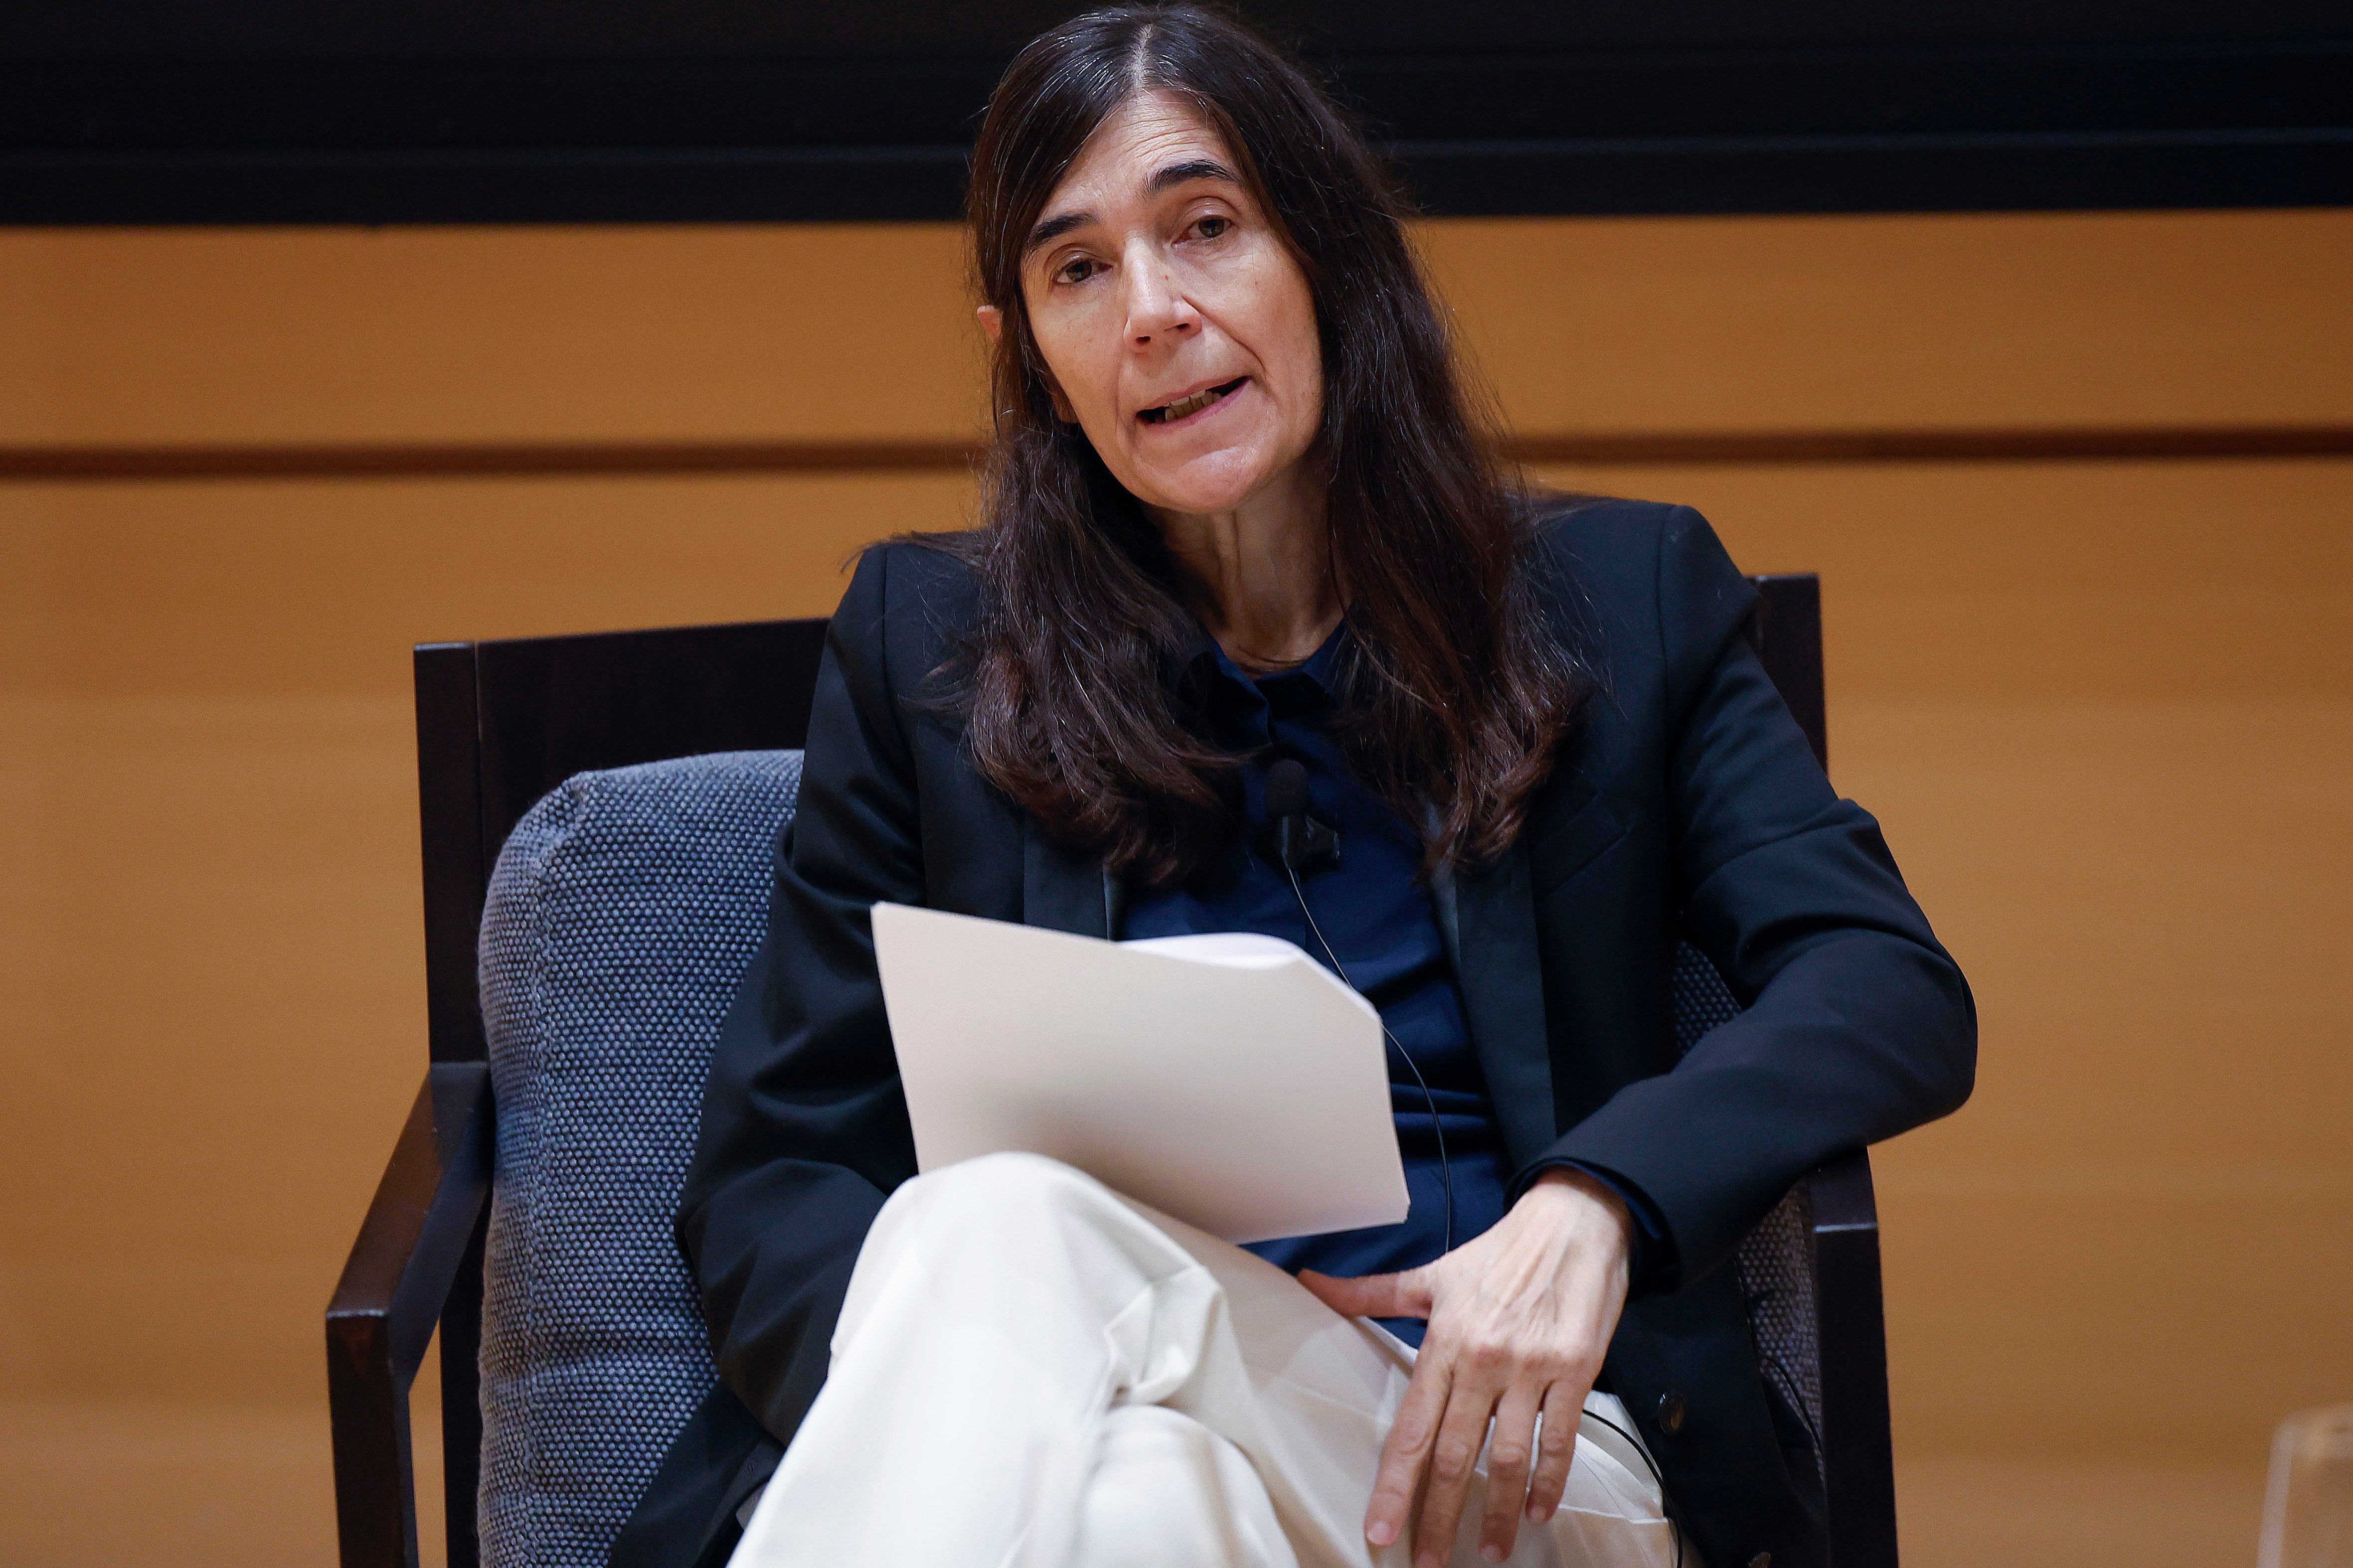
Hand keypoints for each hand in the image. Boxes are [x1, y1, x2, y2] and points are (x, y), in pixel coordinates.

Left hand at [1298, 1169, 1632, 1566]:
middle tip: (1427, 1562)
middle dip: (1440, 1516)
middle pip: (1456, 1455)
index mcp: (1445, 1342)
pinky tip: (1537, 1511)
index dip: (1394, 1485)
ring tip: (1487, 1551)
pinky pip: (1560, 1439)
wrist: (1573, 1220)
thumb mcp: (1431, 1275)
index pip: (1412, 1428)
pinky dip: (1549, 1481)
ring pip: (1510, 1457)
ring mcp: (1533, 1367)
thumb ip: (1370, 1294)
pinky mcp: (1576, 1369)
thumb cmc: (1498, 1252)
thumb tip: (1310, 1284)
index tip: (1380, 1531)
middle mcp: (1485, 1360)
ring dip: (1497, 1511)